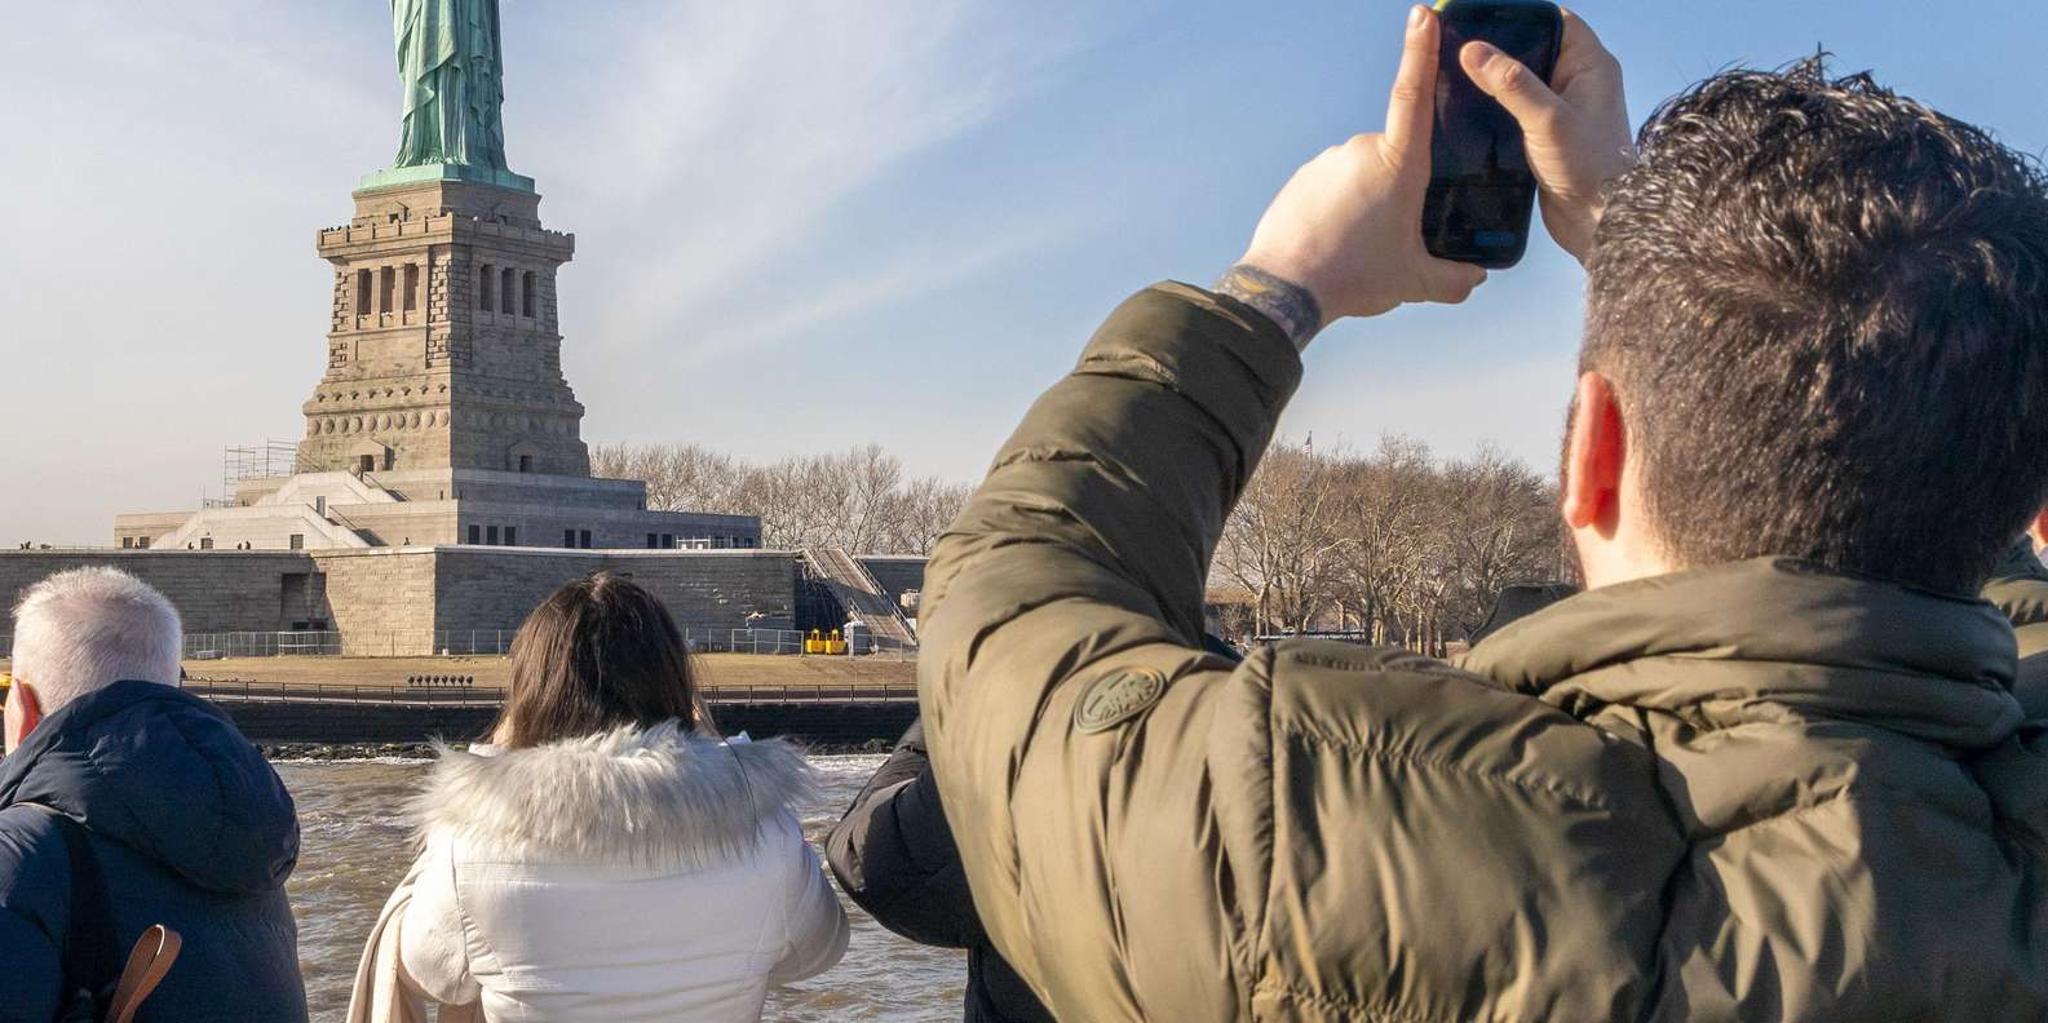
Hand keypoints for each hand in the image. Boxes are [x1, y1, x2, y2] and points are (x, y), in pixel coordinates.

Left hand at [1236, 5, 1486, 321]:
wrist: (1285, 287)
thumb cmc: (1354, 276)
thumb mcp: (1415, 281)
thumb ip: (1454, 279)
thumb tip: (1477, 278)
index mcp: (1398, 164)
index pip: (1413, 95)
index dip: (1420, 52)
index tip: (1423, 16)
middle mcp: (1361, 150)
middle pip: (1394, 157)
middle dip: (1398, 189)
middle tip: (1392, 236)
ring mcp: (1328, 160)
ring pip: (1362, 173)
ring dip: (1367, 200)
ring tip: (1359, 246)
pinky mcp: (1303, 176)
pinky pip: (1333, 185)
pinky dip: (1340, 208)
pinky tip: (1336, 241)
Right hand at [1460, 8, 1632, 261]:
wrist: (1601, 224)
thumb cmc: (1589, 168)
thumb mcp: (1548, 119)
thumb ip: (1511, 83)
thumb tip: (1473, 50)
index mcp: (1591, 65)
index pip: (1556, 21)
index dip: (1521, 16)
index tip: (1482, 18)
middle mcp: (1578, 82)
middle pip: (1533, 49)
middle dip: (1498, 48)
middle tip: (1458, 47)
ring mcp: (1561, 109)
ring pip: (1520, 81)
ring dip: (1492, 81)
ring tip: (1454, 76)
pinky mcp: (1545, 135)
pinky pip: (1515, 109)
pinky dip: (1494, 108)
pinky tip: (1466, 111)